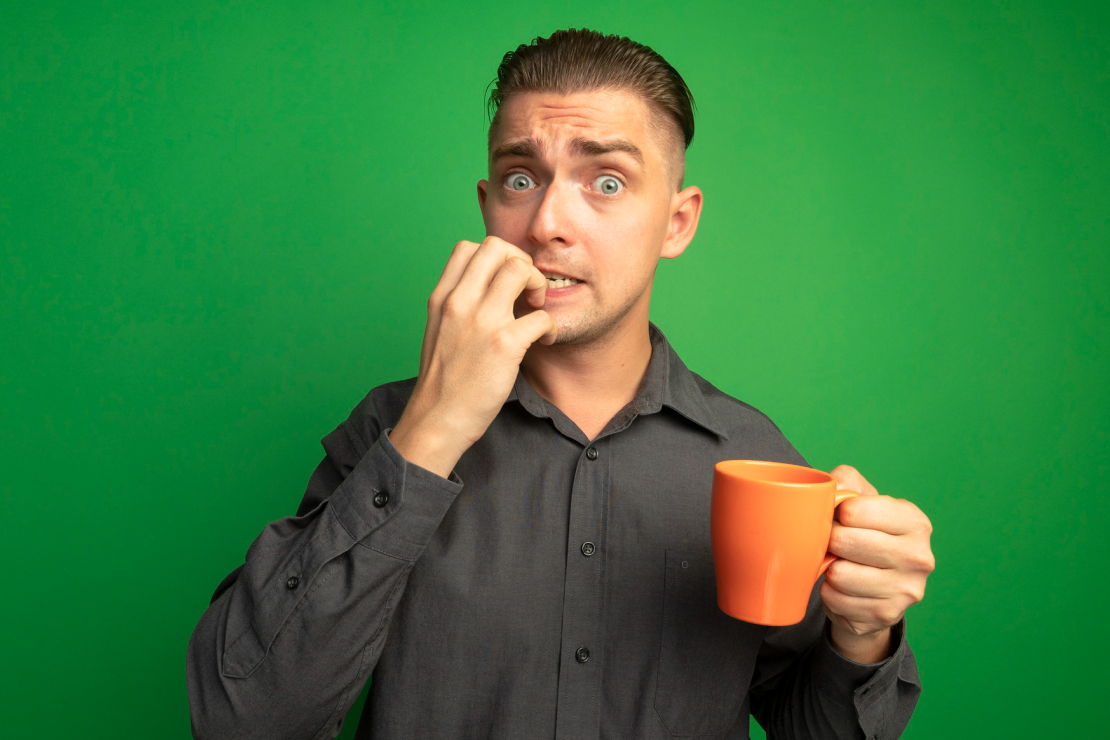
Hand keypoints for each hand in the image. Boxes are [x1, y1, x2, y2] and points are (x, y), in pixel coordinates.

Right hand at [389, 236, 557, 477]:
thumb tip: (485, 288)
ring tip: (536, 308)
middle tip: (526, 291)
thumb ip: (457, 305)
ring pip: (520, 269)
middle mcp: (459, 302)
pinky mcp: (504, 344)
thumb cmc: (442, 380)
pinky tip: (544, 340)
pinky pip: (541, 316)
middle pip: (497, 247)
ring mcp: (481, 321)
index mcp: (442, 297)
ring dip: (538, 284)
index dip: (496, 258)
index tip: (506, 282)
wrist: (437, 419)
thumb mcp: (438, 330)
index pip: (468, 247)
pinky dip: (550, 326)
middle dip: (521, 261)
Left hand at [819, 465, 934, 663]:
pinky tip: (843, 588)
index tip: (840, 518)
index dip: (837, 513)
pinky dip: (830, 593)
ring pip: (839, 574)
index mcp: (915, 522)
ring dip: (829, 569)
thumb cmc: (864, 533)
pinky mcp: (886, 615)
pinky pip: (836, 600)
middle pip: (844, 541)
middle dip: (830, 541)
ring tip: (839, 565)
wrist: (877, 586)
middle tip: (835, 543)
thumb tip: (833, 487)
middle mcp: (918, 556)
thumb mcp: (861, 499)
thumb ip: (846, 480)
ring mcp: (906, 589)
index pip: (855, 510)